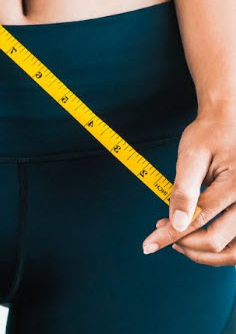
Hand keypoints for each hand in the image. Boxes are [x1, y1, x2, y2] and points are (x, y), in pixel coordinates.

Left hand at [141, 104, 235, 263]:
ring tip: (181, 240)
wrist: (232, 122)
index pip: (198, 220)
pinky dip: (221, 248)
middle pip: (217, 242)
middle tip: (162, 230)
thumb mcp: (191, 155)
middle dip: (185, 244)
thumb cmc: (210, 134)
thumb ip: (184, 189)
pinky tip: (198, 235)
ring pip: (234, 252)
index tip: (147, 246)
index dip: (169, 236)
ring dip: (205, 253)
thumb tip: (174, 223)